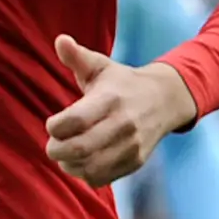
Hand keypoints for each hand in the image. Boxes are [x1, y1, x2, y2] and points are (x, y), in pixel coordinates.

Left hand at [44, 36, 198, 186]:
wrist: (165, 100)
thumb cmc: (123, 83)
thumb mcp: (101, 66)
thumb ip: (77, 57)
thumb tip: (60, 40)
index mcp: (109, 99)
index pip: (73, 121)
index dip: (55, 127)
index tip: (53, 124)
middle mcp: (122, 124)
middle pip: (79, 148)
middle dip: (57, 150)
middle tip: (53, 146)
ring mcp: (131, 146)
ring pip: (90, 168)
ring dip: (70, 165)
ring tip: (66, 156)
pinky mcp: (136, 161)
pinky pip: (103, 178)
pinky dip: (87, 175)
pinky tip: (83, 163)